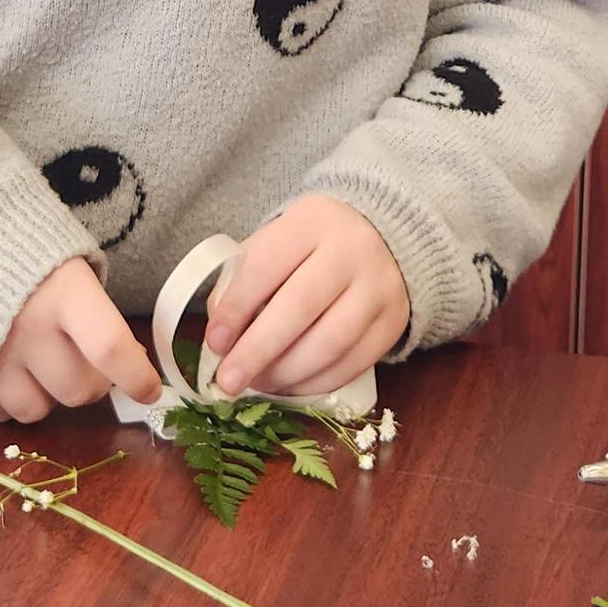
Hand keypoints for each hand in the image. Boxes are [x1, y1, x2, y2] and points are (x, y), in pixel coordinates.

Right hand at [0, 259, 160, 423]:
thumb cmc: (22, 244)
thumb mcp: (69, 262)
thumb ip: (95, 309)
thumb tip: (127, 356)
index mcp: (63, 292)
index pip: (111, 349)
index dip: (137, 377)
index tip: (150, 390)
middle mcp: (29, 330)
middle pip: (79, 389)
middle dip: (94, 381)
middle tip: (87, 359)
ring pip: (37, 409)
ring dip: (47, 395)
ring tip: (41, 364)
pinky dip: (6, 399)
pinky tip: (7, 371)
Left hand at [202, 197, 409, 399]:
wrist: (383, 238)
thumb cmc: (311, 246)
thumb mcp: (275, 243)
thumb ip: (241, 281)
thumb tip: (221, 340)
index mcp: (312, 221)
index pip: (266, 265)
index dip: (236, 308)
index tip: (214, 342)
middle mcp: (352, 250)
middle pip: (299, 308)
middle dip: (257, 351)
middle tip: (228, 381)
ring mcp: (378, 287)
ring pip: (329, 344)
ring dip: (286, 374)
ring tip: (257, 384)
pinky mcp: (393, 322)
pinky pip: (352, 365)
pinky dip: (315, 383)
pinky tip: (289, 386)